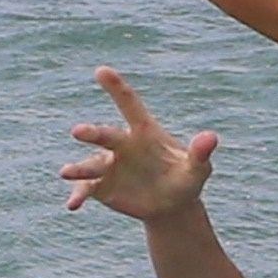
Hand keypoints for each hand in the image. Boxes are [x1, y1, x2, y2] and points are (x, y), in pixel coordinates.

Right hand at [60, 66, 217, 219]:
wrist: (172, 207)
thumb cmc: (185, 179)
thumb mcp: (197, 169)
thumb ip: (200, 153)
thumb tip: (211, 138)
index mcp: (144, 132)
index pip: (129, 104)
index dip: (116, 88)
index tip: (101, 70)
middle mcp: (122, 145)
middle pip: (106, 136)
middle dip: (92, 133)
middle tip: (78, 132)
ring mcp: (109, 166)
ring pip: (91, 163)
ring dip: (79, 168)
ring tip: (66, 173)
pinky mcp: (102, 187)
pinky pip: (86, 188)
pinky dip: (78, 194)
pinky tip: (73, 205)